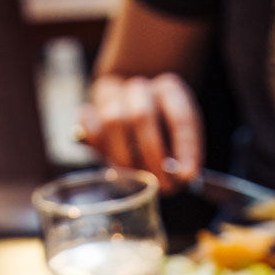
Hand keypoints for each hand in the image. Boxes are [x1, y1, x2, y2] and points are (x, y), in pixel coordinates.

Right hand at [78, 73, 203, 191]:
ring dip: (125, 158)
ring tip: (136, 179)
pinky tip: (107, 160)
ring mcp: (113, 97)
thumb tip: (183, 176)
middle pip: (141, 116)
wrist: (127, 103)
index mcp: (169, 90)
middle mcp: (141, 88)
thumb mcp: (179, 134)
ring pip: (112, 121)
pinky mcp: (91, 110)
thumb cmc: (160, 128)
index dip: (185, 148)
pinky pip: (87, 124)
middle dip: (153, 157)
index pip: (179, 117)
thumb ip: (182, 152)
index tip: (187, 176)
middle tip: (162, 186)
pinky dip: (96, 144)